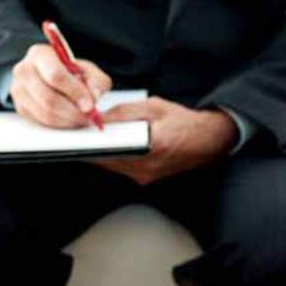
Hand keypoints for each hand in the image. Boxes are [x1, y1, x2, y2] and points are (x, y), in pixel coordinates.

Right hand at [10, 43, 111, 127]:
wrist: (53, 76)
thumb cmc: (70, 72)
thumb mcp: (88, 70)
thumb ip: (96, 81)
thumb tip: (93, 96)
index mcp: (40, 54)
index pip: (55, 75)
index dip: (75, 92)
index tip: (90, 105)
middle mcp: (24, 70)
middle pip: (48, 98)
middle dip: (73, 111)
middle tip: (89, 116)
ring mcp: (18, 90)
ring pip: (45, 113)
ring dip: (68, 120)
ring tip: (82, 118)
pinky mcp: (20, 107)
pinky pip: (41, 122)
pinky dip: (60, 124)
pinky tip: (70, 119)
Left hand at [92, 97, 238, 184]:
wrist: (208, 140)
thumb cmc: (184, 122)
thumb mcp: (154, 107)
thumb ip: (126, 112)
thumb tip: (100, 117)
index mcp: (151, 148)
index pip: (110, 151)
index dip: (90, 144)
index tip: (77, 137)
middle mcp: (147, 168)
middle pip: (107, 161)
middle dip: (93, 148)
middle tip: (80, 135)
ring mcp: (146, 176)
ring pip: (113, 166)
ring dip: (102, 153)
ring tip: (93, 138)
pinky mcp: (147, 178)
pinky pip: (122, 168)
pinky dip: (114, 157)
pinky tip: (111, 145)